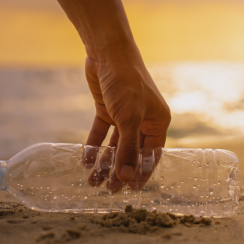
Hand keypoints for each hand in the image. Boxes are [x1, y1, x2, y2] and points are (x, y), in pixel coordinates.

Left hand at [85, 53, 170, 183]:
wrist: (108, 53)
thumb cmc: (127, 83)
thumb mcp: (129, 118)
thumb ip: (128, 149)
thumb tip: (126, 178)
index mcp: (157, 122)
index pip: (151, 154)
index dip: (142, 172)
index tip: (132, 189)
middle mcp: (142, 120)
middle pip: (131, 152)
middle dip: (120, 170)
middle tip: (110, 189)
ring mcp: (124, 116)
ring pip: (115, 145)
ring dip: (105, 162)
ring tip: (94, 180)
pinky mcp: (107, 110)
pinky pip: (100, 133)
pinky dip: (93, 146)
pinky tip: (86, 160)